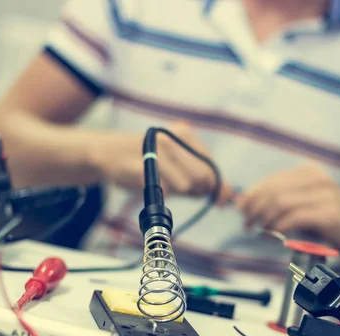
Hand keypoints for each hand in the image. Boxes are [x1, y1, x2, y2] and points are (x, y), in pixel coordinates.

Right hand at [92, 121, 217, 195]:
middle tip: (182, 190)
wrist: (109, 153)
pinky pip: (164, 190)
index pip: (210, 168)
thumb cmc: (148, 160)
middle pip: (202, 178)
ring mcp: (157, 152)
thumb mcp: (179, 161)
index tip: (206, 196)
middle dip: (196, 191)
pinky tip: (151, 184)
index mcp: (184, 134)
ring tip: (164, 184)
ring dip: (177, 192)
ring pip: (185, 185)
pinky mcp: (142, 168)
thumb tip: (230, 195)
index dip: (212, 187)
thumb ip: (204, 177)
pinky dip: (161, 193)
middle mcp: (172, 140)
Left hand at [236, 163, 339, 252]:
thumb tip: (246, 204)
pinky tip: (275, 233)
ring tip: (258, 229)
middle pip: (274, 191)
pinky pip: (295, 217)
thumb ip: (281, 202)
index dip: (252, 194)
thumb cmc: (331, 221)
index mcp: (309, 172)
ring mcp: (325, 195)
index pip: (272, 180)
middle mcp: (317, 179)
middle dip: (254, 208)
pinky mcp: (330, 213)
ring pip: (282, 203)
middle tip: (246, 223)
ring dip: (264, 218)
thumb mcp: (305, 205)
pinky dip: (280, 226)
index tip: (241, 209)